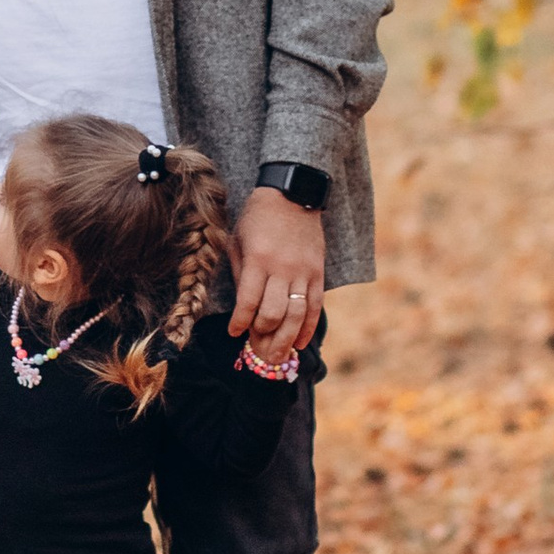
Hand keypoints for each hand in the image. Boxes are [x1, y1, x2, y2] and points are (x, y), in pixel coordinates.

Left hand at [229, 185, 323, 363]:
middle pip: (273, 313)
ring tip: (277, 357)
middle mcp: (282, 269)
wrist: (293, 195)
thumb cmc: (258, 218)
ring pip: (296, 315)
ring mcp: (303, 272)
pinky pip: (315, 306)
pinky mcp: (318, 273)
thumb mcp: (239, 240)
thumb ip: (241, 274)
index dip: (240, 322)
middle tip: (256, 350)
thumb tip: (243, 308)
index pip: (248, 301)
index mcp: (258, 259)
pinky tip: (299, 342)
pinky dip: (308, 328)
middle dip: (263, 337)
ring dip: (286, 340)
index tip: (234, 333)